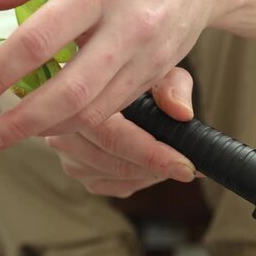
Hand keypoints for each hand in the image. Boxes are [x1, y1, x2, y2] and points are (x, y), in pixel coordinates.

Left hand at [0, 0, 234, 151]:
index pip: (37, 42)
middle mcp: (124, 29)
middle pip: (69, 93)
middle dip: (23, 123)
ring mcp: (145, 57)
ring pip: (92, 111)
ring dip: (48, 129)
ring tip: (11, 133)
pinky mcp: (155, 75)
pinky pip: (111, 110)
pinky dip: (76, 123)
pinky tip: (49, 123)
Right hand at [45, 67, 195, 197]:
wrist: (106, 85)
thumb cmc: (132, 76)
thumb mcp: (156, 70)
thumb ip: (171, 87)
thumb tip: (182, 113)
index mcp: (77, 101)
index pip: (114, 137)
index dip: (152, 155)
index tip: (187, 166)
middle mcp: (62, 131)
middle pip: (115, 163)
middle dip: (157, 168)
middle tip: (192, 166)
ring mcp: (66, 155)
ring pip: (115, 177)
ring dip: (149, 173)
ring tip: (174, 159)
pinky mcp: (75, 170)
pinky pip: (112, 186)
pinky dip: (137, 179)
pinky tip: (151, 165)